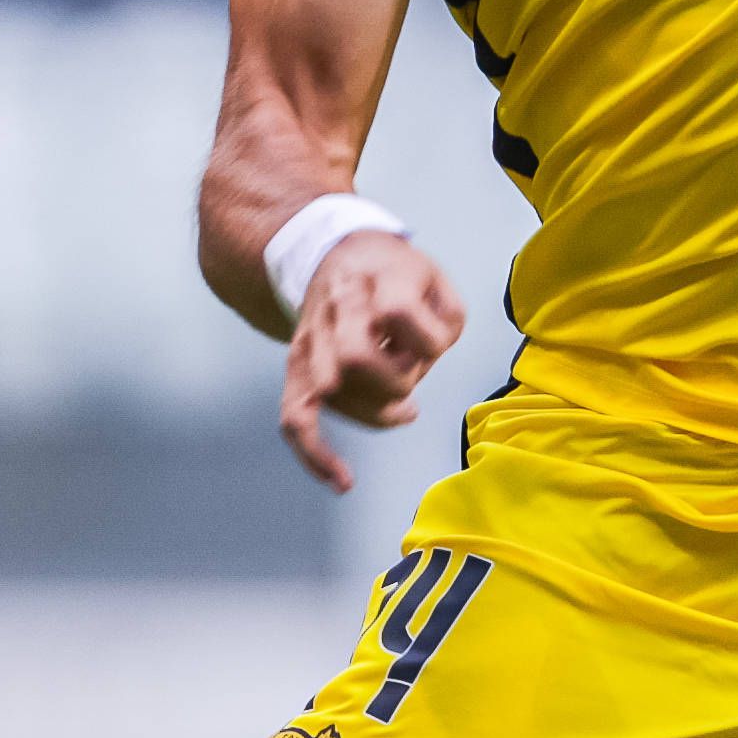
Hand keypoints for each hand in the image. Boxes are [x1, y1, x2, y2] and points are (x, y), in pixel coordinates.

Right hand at [278, 229, 468, 493]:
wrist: (337, 256)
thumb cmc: (399, 277)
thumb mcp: (437, 282)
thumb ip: (443, 325)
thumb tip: (414, 370)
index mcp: (377, 278)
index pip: (398, 311)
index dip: (425, 338)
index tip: (433, 344)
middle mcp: (337, 308)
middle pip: (355, 356)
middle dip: (395, 381)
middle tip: (413, 381)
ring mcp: (312, 337)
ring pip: (330, 391)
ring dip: (374, 410)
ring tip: (402, 408)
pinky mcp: (297, 365)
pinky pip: (294, 416)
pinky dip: (314, 453)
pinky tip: (341, 480)